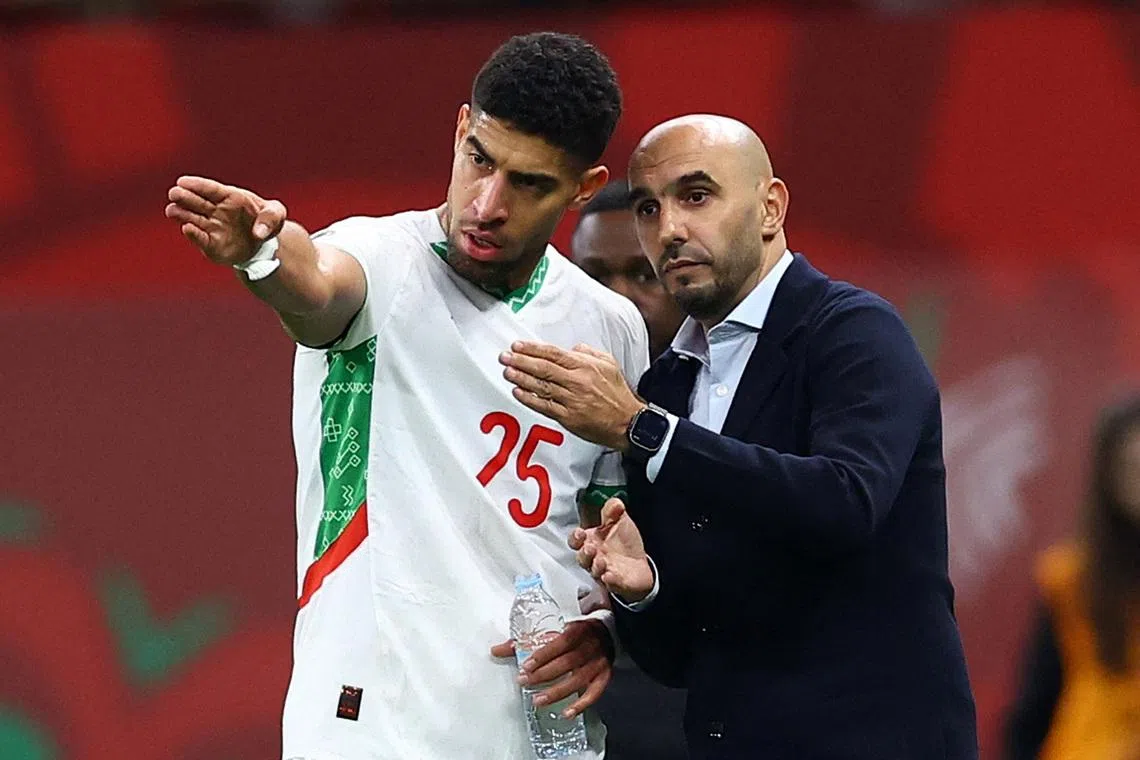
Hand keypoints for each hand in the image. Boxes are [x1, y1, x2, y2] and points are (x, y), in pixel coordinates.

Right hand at [164, 175, 286, 265]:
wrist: (264, 243)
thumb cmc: (268, 221)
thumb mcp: (276, 215)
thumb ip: (271, 219)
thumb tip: (259, 233)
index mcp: (230, 196)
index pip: (211, 188)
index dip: (196, 184)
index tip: (182, 181)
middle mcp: (216, 210)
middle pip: (197, 201)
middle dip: (185, 197)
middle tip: (174, 193)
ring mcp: (212, 226)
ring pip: (193, 218)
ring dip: (181, 214)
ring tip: (171, 210)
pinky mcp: (211, 244)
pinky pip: (201, 239)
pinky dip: (194, 235)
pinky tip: (186, 229)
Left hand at [489, 619, 612, 718]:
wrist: (606, 633)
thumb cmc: (575, 633)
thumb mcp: (554, 630)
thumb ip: (525, 640)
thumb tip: (496, 650)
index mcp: (577, 631)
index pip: (560, 642)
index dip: (543, 655)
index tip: (525, 666)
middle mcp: (590, 647)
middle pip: (567, 662)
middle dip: (544, 674)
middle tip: (524, 682)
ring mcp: (598, 663)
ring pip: (578, 679)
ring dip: (558, 692)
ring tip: (538, 701)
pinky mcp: (604, 677)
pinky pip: (595, 693)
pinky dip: (581, 704)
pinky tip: (567, 713)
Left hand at [500, 341, 642, 450]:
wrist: (628, 421)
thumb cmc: (618, 394)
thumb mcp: (609, 364)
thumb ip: (589, 353)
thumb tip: (573, 348)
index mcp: (584, 366)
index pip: (553, 353)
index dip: (533, 349)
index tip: (517, 346)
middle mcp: (576, 381)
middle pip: (543, 368)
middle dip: (521, 361)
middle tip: (505, 357)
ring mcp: (571, 400)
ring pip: (541, 386)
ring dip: (521, 378)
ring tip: (507, 372)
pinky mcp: (568, 417)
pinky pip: (544, 406)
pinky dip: (529, 399)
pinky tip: (518, 392)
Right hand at [569, 498, 653, 602]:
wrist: (640, 564)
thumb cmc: (624, 543)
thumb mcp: (620, 522)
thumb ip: (614, 511)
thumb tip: (615, 503)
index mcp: (591, 541)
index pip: (576, 540)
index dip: (575, 537)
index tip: (580, 533)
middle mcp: (594, 557)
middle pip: (582, 558)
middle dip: (584, 553)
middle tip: (589, 548)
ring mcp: (604, 571)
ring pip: (594, 571)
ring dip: (595, 566)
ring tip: (601, 560)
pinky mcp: (616, 582)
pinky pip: (611, 583)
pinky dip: (610, 580)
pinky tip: (610, 576)